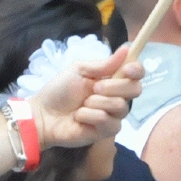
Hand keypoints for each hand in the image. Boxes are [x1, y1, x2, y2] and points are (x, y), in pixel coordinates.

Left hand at [28, 42, 143, 149]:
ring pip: (121, 106)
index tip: (127, 69)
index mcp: (111, 79)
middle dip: (114, 86)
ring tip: (82, 104)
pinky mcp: (105, 131)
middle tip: (94, 88)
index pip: (136, 74)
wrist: (43, 114)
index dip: (137, 70)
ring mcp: (112, 115)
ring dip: (97, 102)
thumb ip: (104, 64)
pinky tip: (79, 117)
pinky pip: (109, 121)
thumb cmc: (60, 90)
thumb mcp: (79, 70)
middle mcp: (116, 97)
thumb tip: (126, 49)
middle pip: (135, 90)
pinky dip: (90, 116)